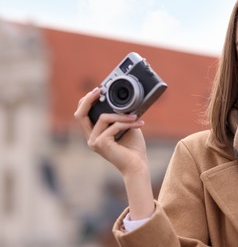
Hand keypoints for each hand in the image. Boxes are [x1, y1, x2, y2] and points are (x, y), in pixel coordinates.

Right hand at [74, 87, 154, 218]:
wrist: (138, 166)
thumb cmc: (133, 149)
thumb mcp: (126, 127)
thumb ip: (119, 116)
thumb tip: (123, 100)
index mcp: (95, 134)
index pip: (82, 115)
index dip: (86, 101)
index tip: (98, 90)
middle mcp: (91, 138)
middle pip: (80, 114)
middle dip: (88, 99)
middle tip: (99, 89)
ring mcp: (94, 142)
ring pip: (104, 118)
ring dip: (122, 115)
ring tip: (136, 117)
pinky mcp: (101, 144)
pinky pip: (114, 126)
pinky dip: (127, 123)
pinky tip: (139, 124)